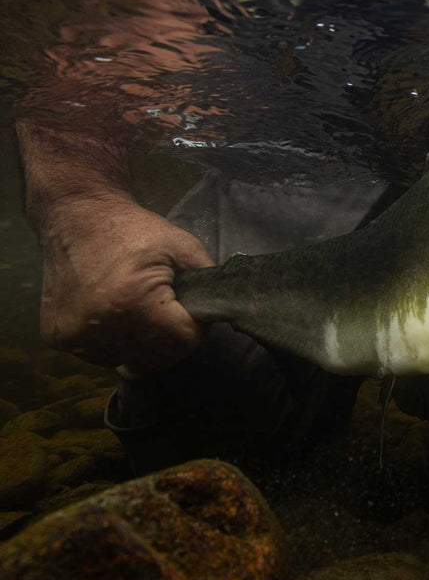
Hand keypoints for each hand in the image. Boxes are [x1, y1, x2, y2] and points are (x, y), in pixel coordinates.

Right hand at [37, 194, 212, 371]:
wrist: (78, 218)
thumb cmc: (134, 230)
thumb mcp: (183, 246)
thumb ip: (207, 282)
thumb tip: (220, 312)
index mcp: (134, 302)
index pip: (183, 342)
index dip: (196, 326)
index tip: (192, 309)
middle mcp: (100, 326)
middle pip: (158, 358)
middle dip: (171, 338)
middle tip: (169, 309)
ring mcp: (75, 337)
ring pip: (130, 361)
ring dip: (143, 343)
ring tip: (141, 309)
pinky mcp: (58, 338)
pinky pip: (103, 356)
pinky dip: (117, 342)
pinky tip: (116, 315)